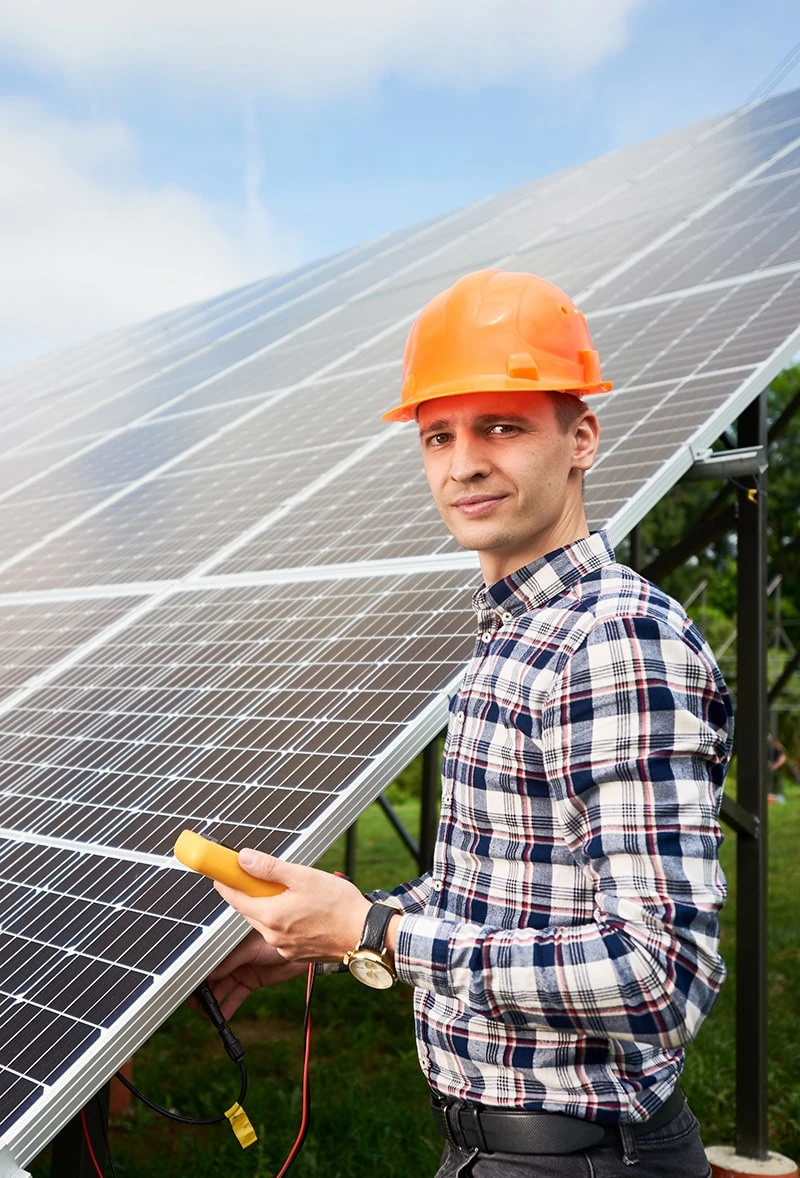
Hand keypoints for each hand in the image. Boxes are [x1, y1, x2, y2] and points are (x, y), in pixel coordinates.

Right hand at [203, 929, 306, 1018]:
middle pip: (214, 976)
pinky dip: (229, 1007)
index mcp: (230, 945)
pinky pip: (237, 996)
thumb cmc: (275, 941)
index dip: (199, 972)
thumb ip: (230, 961)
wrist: (300, 952)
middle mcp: (234, 958)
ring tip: (205, 1013)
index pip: (210, 960)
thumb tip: (210, 973)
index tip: (190, 985)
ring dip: (214, 1000)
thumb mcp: (249, 950)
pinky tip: (222, 1017)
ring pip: (223, 988)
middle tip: (193, 1003)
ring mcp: (242, 971)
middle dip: (203, 989)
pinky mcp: (252, 982)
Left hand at [214, 848, 371, 967]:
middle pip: (250, 910)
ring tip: (295, 893)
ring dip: (271, 906)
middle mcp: (272, 935)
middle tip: (266, 876)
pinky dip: (284, 920)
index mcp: (270, 915)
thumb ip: (270, 869)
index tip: (219, 871)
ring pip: (266, 922)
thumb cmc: (339, 905)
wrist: (365, 934)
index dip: (226, 882)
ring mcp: (283, 948)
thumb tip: (244, 859)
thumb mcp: (304, 877)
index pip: (234, 898)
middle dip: (253, 893)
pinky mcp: (295, 954)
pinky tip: (304, 910)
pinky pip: (280, 933)